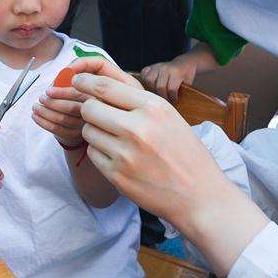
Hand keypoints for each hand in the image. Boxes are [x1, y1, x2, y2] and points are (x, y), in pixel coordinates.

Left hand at [31, 82, 91, 144]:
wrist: (77, 120)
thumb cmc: (72, 100)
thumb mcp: (71, 88)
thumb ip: (64, 82)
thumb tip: (53, 83)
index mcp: (91, 97)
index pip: (77, 94)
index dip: (61, 92)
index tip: (47, 91)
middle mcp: (90, 112)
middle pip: (70, 108)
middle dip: (52, 103)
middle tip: (41, 98)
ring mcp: (83, 126)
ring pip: (62, 119)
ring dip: (45, 112)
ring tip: (35, 107)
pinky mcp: (74, 135)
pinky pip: (57, 129)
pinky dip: (43, 123)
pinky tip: (36, 117)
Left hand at [69, 57, 270, 277]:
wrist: (200, 196)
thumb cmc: (186, 153)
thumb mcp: (169, 117)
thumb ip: (138, 101)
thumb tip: (100, 86)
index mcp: (153, 107)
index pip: (104, 87)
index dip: (84, 82)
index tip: (77, 82)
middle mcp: (137, 128)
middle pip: (89, 108)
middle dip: (89, 109)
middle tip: (98, 115)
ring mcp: (125, 153)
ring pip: (88, 131)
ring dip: (95, 132)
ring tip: (116, 139)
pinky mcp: (117, 175)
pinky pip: (92, 154)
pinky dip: (100, 153)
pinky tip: (119, 158)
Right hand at [140, 54, 198, 102]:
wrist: (184, 63)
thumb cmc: (187, 76)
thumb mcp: (190, 82)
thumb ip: (183, 92)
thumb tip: (176, 105)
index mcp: (176, 72)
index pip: (172, 89)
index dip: (173, 98)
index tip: (174, 102)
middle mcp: (165, 68)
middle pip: (160, 86)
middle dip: (163, 96)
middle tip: (166, 100)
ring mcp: (157, 66)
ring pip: (149, 80)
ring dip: (152, 89)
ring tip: (158, 93)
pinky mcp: (151, 66)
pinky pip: (144, 73)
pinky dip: (145, 80)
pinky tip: (151, 85)